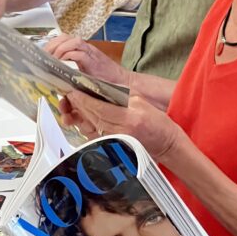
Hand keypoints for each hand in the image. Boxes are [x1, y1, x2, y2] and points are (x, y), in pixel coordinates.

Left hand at [45, 34, 128, 86]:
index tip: (42, 53)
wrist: (124, 84)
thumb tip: (55, 78)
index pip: (63, 39)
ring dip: (59, 49)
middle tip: (44, 56)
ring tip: (52, 59)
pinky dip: (68, 55)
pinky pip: (79, 53)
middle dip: (52, 44)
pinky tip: (61, 63)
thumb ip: (72, 73)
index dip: (51, 44)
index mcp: (83, 51)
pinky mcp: (94, 61)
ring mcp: (91, 54)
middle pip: (65, 37)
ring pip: (72, 41)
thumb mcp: (84, 75)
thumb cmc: (105, 82)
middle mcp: (86, 49)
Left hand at [59, 89, 181, 160]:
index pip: (99, 108)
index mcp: (129, 119)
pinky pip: (95, 136)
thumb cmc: (157, 123)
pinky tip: (83, 119)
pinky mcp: (114, 148)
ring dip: (81, 115)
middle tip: (70, 95)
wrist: (166, 144)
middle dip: (79, 105)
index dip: (84, 100)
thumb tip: (100, 87)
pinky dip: (87, 126)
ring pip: (91, 127)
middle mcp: (120, 132)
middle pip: (92, 117)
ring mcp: (116, 142)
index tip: (73, 91)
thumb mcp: (141, 102)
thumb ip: (120, 94)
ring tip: (74, 105)